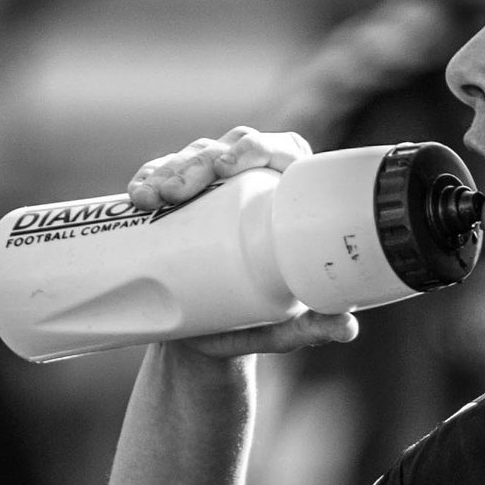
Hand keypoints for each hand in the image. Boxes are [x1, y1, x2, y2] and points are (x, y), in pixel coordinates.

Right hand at [124, 125, 356, 360]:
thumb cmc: (254, 324)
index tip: (234, 164)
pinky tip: (138, 194)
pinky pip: (159, 178)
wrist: (202, 338)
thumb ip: (312, 328)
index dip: (261, 146)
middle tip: (181, 189)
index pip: (283, 151)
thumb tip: (347, 327)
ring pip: (191, 158)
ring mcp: (208, 191)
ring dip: (169, 169)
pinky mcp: (173, 202)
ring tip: (154, 197)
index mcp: (287, 200)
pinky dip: (147, 180)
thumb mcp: (281, 329)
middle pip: (229, 149)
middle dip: (202, 159)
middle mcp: (248, 185)